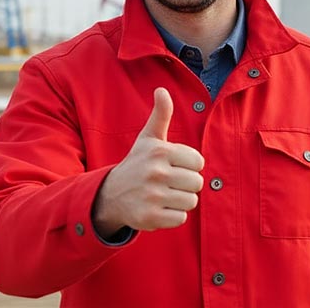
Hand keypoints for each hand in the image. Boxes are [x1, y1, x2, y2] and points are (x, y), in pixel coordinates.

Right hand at [93, 88, 204, 235]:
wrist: (110, 194)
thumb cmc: (137, 163)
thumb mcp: (148, 138)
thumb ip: (160, 115)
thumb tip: (161, 90)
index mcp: (159, 151)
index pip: (198, 162)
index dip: (189, 166)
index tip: (174, 166)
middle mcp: (155, 173)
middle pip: (197, 183)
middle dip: (186, 184)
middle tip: (169, 182)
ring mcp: (152, 196)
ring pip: (191, 201)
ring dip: (181, 200)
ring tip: (165, 195)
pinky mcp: (149, 218)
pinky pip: (181, 218)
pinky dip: (173, 216)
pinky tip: (159, 208)